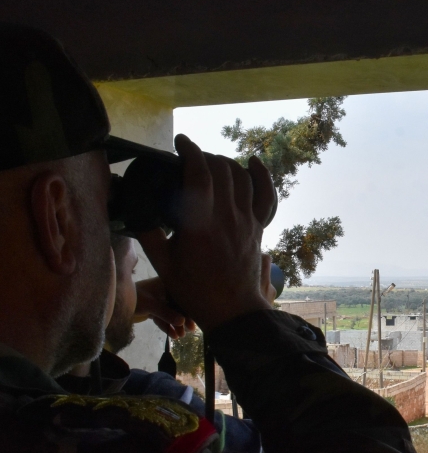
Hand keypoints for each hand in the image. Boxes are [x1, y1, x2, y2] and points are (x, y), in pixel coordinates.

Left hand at [133, 277, 195, 338]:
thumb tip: (182, 322)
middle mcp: (164, 291)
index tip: (197, 317)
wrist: (114, 303)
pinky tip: (174, 336)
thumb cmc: (134, 297)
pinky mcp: (153, 309)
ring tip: (181, 336)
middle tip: (191, 330)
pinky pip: (163, 318)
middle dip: (184, 318)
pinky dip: (167, 326)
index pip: (182, 294)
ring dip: (176, 325)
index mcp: (165, 284)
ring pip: (171, 313)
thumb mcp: (151, 305)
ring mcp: (158, 300)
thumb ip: (166, 313)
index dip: (190, 306)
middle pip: (178, 305)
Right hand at [137, 135, 277, 332]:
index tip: (181, 143)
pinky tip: (254, 163)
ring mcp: (247, 220)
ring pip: (243, 177)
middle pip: (222, 169)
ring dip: (226, 163)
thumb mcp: (163, 263)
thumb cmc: (194, 289)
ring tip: (211, 164)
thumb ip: (148, 234)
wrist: (232, 310)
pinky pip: (267, 196)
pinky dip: (262, 176)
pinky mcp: (258, 227)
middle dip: (205, 156)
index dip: (191, 151)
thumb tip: (136, 211)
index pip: (200, 173)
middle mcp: (227, 216)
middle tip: (190, 159)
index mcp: (200, 223)